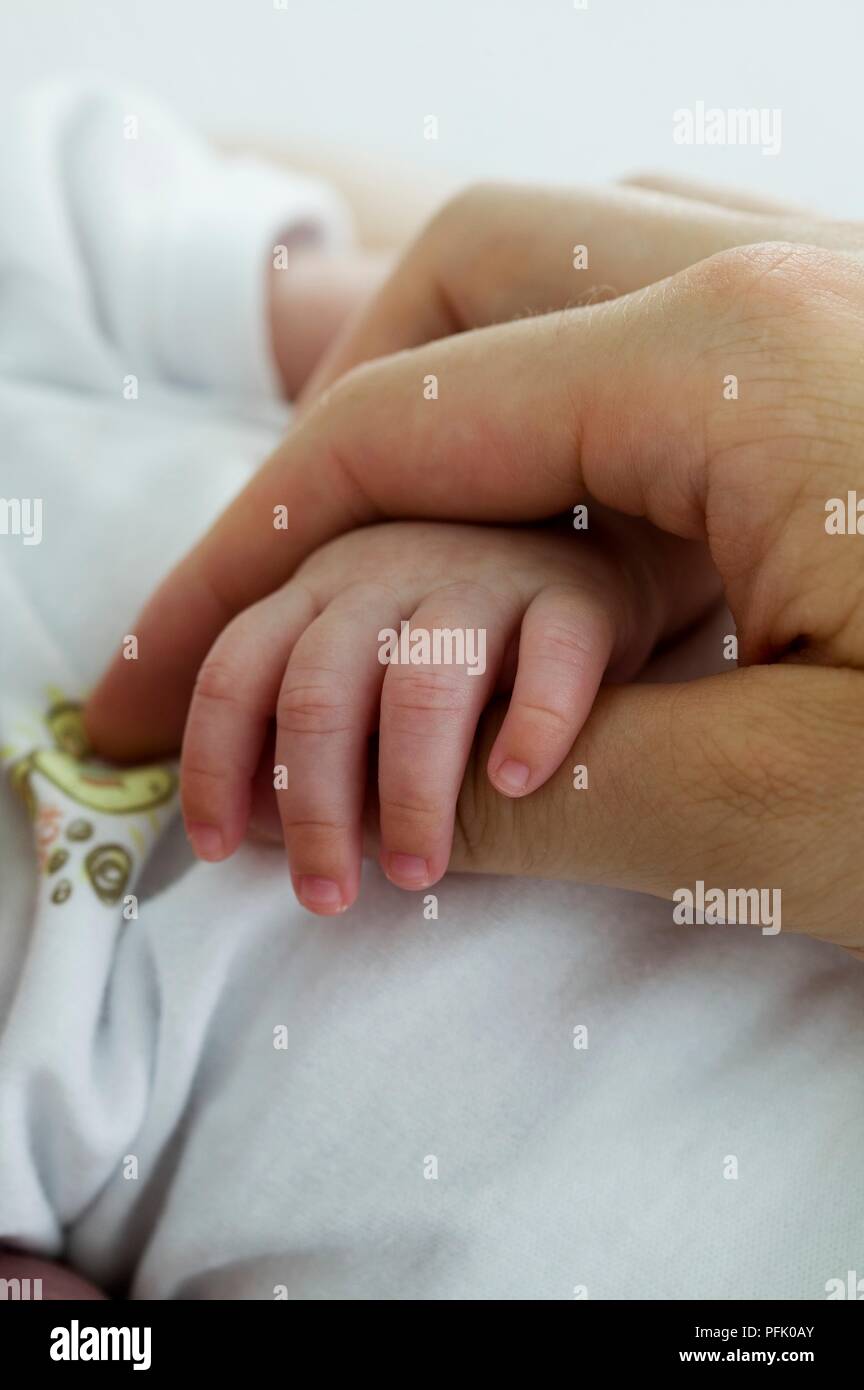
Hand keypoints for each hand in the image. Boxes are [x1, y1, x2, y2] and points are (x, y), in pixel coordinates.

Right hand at [86, 177, 863, 947]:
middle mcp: (785, 275)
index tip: (170, 664)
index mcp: (735, 358)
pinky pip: (687, 320)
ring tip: (411, 528)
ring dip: (466, 393)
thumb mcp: (786, 813)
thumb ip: (562, 794)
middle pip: (476, 275)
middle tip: (290, 572)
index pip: (403, 423)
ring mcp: (846, 295)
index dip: (257, 549)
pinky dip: (586, 398)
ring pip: (586, 274)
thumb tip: (424, 814)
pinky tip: (580, 505)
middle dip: (348, 424)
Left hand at [181, 516, 714, 912]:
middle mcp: (388, 576)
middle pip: (321, 692)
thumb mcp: (358, 664)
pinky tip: (517, 782)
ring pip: (425, 680)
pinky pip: (555, 652)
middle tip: (329, 897)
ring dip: (412, 791)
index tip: (215, 851)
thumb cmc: (451, 645)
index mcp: (320, 592)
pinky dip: (533, 722)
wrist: (586, 557)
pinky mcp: (575, 595)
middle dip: (312, 808)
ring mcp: (482, 580)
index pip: (235, 672)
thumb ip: (292, 729)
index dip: (214, 765)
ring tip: (420, 874)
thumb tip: (235, 828)